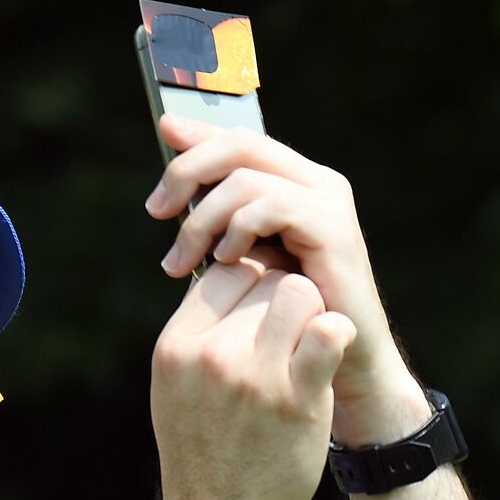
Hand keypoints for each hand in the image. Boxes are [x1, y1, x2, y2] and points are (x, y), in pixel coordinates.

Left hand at [145, 114, 425, 442]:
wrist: (342, 366)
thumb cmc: (287, 322)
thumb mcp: (241, 266)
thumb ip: (213, 229)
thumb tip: (167, 200)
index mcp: (294, 183)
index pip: (240, 137)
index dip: (200, 132)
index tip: (162, 133)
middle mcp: (315, 182)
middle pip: (241, 144)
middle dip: (189, 170)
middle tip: (157, 211)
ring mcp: (328, 202)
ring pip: (248, 177)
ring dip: (203, 217)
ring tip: (182, 263)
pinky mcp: (334, 228)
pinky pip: (272, 205)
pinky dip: (238, 228)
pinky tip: (224, 259)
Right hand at [149, 257, 354, 499]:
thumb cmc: (202, 458)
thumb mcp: (174, 390)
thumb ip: (196, 337)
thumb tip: (226, 280)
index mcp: (175, 348)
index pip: (223, 272)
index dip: (251, 283)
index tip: (263, 315)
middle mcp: (210, 355)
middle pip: (263, 278)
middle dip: (281, 301)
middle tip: (289, 339)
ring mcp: (254, 376)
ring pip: (298, 292)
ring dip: (311, 313)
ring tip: (307, 349)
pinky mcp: (296, 399)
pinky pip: (329, 330)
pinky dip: (337, 334)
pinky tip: (329, 358)